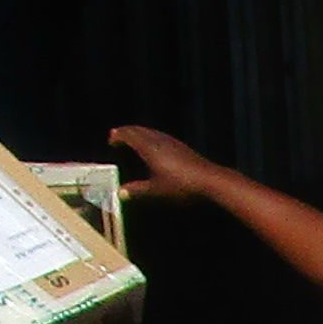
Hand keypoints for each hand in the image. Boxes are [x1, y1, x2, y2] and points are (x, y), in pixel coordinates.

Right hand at [108, 122, 224, 207]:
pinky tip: (156, 145)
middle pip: (141, 130)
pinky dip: (152, 136)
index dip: (120, 136)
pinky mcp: (183, 148)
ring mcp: (173, 143)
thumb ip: (137, 191)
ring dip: (140, 132)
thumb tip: (120, 193)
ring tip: (134, 136)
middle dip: (128, 131)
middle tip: (118, 133)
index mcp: (150, 148)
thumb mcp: (156, 191)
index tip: (111, 138)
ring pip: (152, 132)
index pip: (131, 136)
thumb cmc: (182, 186)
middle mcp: (161, 141)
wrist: (211, 181)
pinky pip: (162, 136)